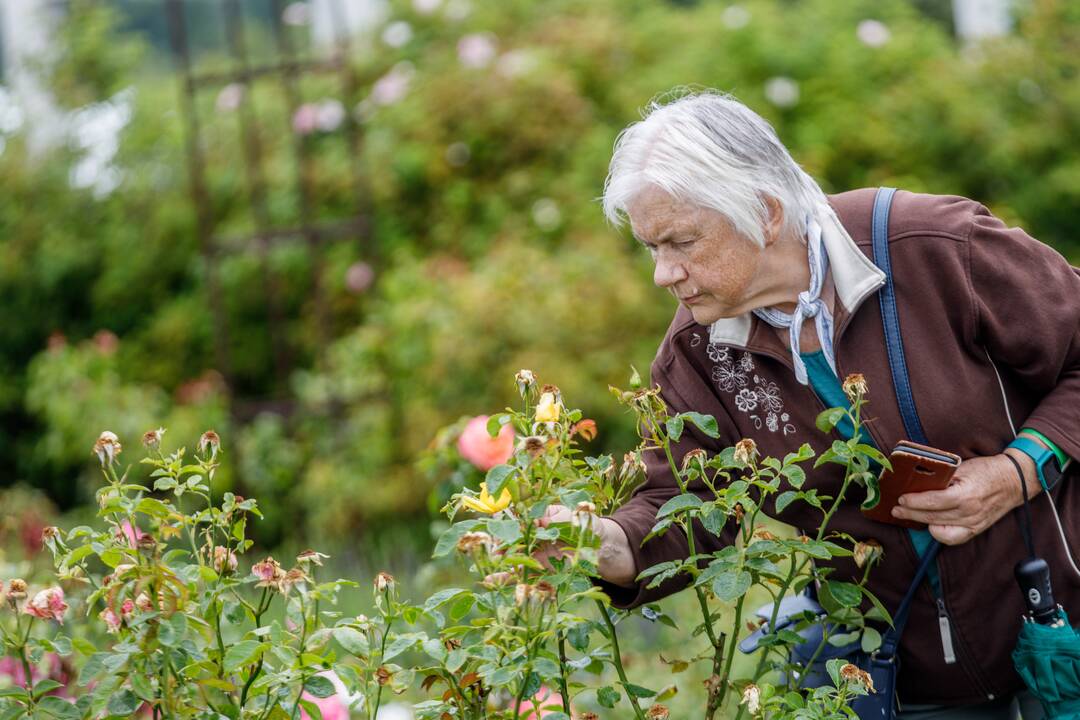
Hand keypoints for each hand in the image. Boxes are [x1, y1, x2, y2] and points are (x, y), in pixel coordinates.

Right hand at [482, 505, 637, 587]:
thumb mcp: (576, 518)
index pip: (517, 519)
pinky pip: (524, 576)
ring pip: (514, 560)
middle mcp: (533, 535)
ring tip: (487, 576)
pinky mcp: (541, 571)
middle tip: (493, 555)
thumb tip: (537, 519)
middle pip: (511, 541)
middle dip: (500, 548)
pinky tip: (496, 584)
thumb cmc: (589, 526)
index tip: (499, 531)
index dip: (505, 524)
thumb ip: (557, 519)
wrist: (604, 549)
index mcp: (539, 517)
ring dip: (501, 567)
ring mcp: (536, 554)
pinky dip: (512, 581)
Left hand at [891, 450, 1041, 544]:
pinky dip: (938, 533)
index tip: (901, 498)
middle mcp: (969, 513)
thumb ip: (941, 476)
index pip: (934, 501)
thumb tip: (916, 479)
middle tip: (895, 509)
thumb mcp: (962, 467)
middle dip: (910, 513)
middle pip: (932, 517)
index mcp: (966, 495)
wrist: (1013, 482)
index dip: (915, 501)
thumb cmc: (986, 471)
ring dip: (919, 522)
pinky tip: (929, 525)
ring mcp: (973, 524)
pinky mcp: (975, 530)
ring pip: (939, 528)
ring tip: (906, 515)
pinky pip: (952, 538)